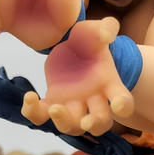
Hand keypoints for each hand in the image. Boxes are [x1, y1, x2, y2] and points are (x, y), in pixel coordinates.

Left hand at [21, 18, 135, 136]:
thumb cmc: (89, 39)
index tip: (118, 106)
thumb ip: (105, 28)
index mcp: (110, 84)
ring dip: (64, 121)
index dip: (122, 107)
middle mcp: (93, 100)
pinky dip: (34, 112)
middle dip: (94, 124)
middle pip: (100, 123)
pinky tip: (30, 97)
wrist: (70, 46)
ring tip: (54, 109)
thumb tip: (106, 34)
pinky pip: (41, 116)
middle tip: (86, 122)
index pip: (123, 102)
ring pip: (72, 126)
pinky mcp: (52, 102)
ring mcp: (72, 105)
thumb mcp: (96, 30)